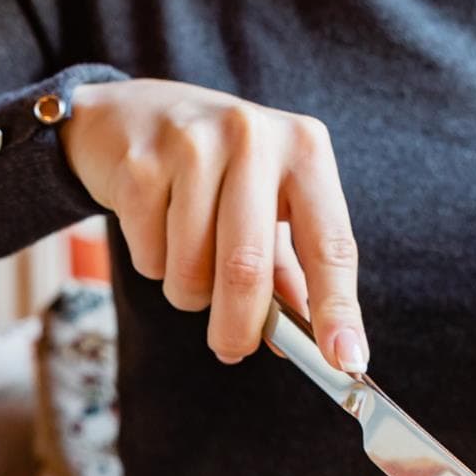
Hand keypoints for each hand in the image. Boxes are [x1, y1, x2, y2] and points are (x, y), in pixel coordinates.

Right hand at [62, 79, 366, 371]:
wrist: (129, 114)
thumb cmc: (215, 168)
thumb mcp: (266, 204)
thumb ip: (288, 272)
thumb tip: (306, 343)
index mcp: (304, 149)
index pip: (331, 245)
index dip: (338, 310)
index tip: (346, 361)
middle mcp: (254, 138)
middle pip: (248, 269)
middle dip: (239, 328)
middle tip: (232, 350)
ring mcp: (192, 145)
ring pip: (192, 272)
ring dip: (189, 293)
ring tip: (187, 257)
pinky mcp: (139, 164)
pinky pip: (150, 258)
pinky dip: (154, 265)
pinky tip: (155, 227)